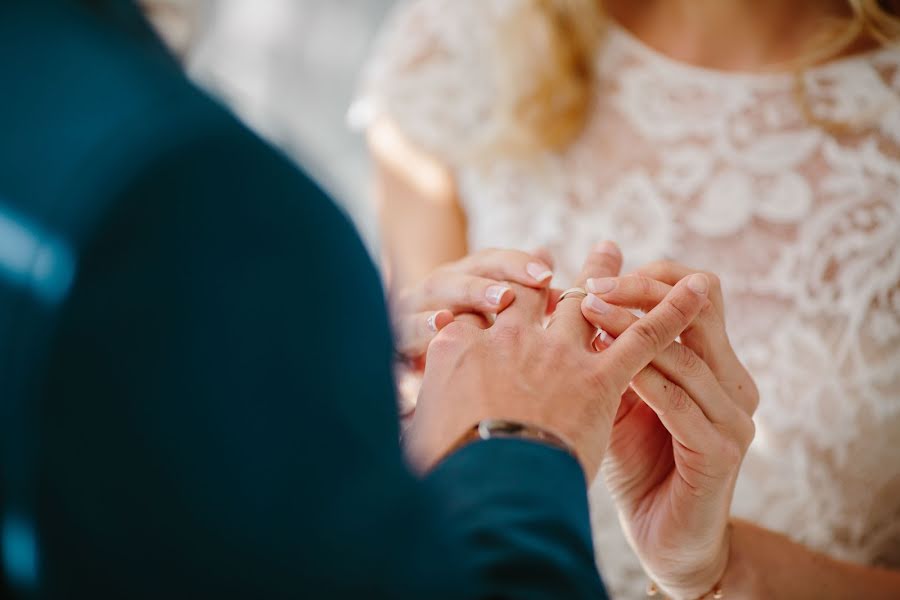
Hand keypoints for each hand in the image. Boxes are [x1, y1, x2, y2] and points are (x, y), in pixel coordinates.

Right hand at [406, 244, 710, 480]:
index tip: (490, 295)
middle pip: (527, 295)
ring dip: (600, 274)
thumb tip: (404, 416)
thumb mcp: (413, 430)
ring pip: (583, 302)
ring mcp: (553, 355)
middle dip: (539, 272)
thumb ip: (416, 410)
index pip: (473, 313)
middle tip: (549, 254)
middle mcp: (507, 339)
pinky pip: (641, 337)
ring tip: (611, 249)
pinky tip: (697, 292)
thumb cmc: (441, 469)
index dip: (482, 300)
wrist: (482, 487)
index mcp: (459, 348)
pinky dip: (673, 312)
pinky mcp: (597, 379)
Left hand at [581, 261, 758, 598]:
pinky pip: (679, 404)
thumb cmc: (637, 463)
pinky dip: (643, 379)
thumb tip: (576, 299)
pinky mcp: (721, 452)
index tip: (598, 276)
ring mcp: (735, 419)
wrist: (663, 538)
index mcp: (718, 365)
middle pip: (699, 312)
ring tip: (587, 313)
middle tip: (590, 286)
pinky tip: (607, 366)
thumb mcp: (622, 398)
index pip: (700, 296)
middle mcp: (736, 384)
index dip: (652, 279)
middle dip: (641, 293)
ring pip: (685, 355)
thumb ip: (614, 354)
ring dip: (631, 330)